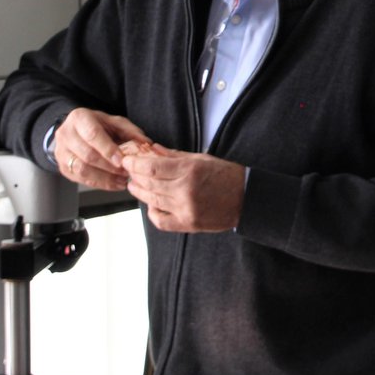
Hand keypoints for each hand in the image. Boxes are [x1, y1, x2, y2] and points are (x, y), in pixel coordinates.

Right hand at [55, 108, 150, 190]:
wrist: (76, 131)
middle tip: (126, 172)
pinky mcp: (63, 167)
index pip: (93, 135)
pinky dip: (99, 184)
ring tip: (121, 181)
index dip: (108, 149)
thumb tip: (146, 143)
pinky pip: (80, 179)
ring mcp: (61, 152)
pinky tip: (113, 184)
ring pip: (82, 170)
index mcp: (80, 118)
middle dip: (109, 167)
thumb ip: (130, 131)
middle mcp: (66, 134)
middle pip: (87, 155)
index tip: (122, 160)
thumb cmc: (97, 125)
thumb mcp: (114, 122)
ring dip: (105, 178)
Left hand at [122, 145, 245, 232]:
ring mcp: (186, 210)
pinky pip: (161, 220)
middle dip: (135, 176)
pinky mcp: (188, 224)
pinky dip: (152, 212)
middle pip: (149, 183)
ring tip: (135, 184)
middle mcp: (185, 191)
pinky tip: (151, 203)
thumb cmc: (226, 175)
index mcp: (189, 171)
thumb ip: (175, 156)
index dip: (135, 163)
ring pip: (152, 200)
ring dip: (140, 191)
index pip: (152, 167)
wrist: (247, 198)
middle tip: (128, 170)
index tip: (127, 159)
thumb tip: (152, 150)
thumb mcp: (201, 158)